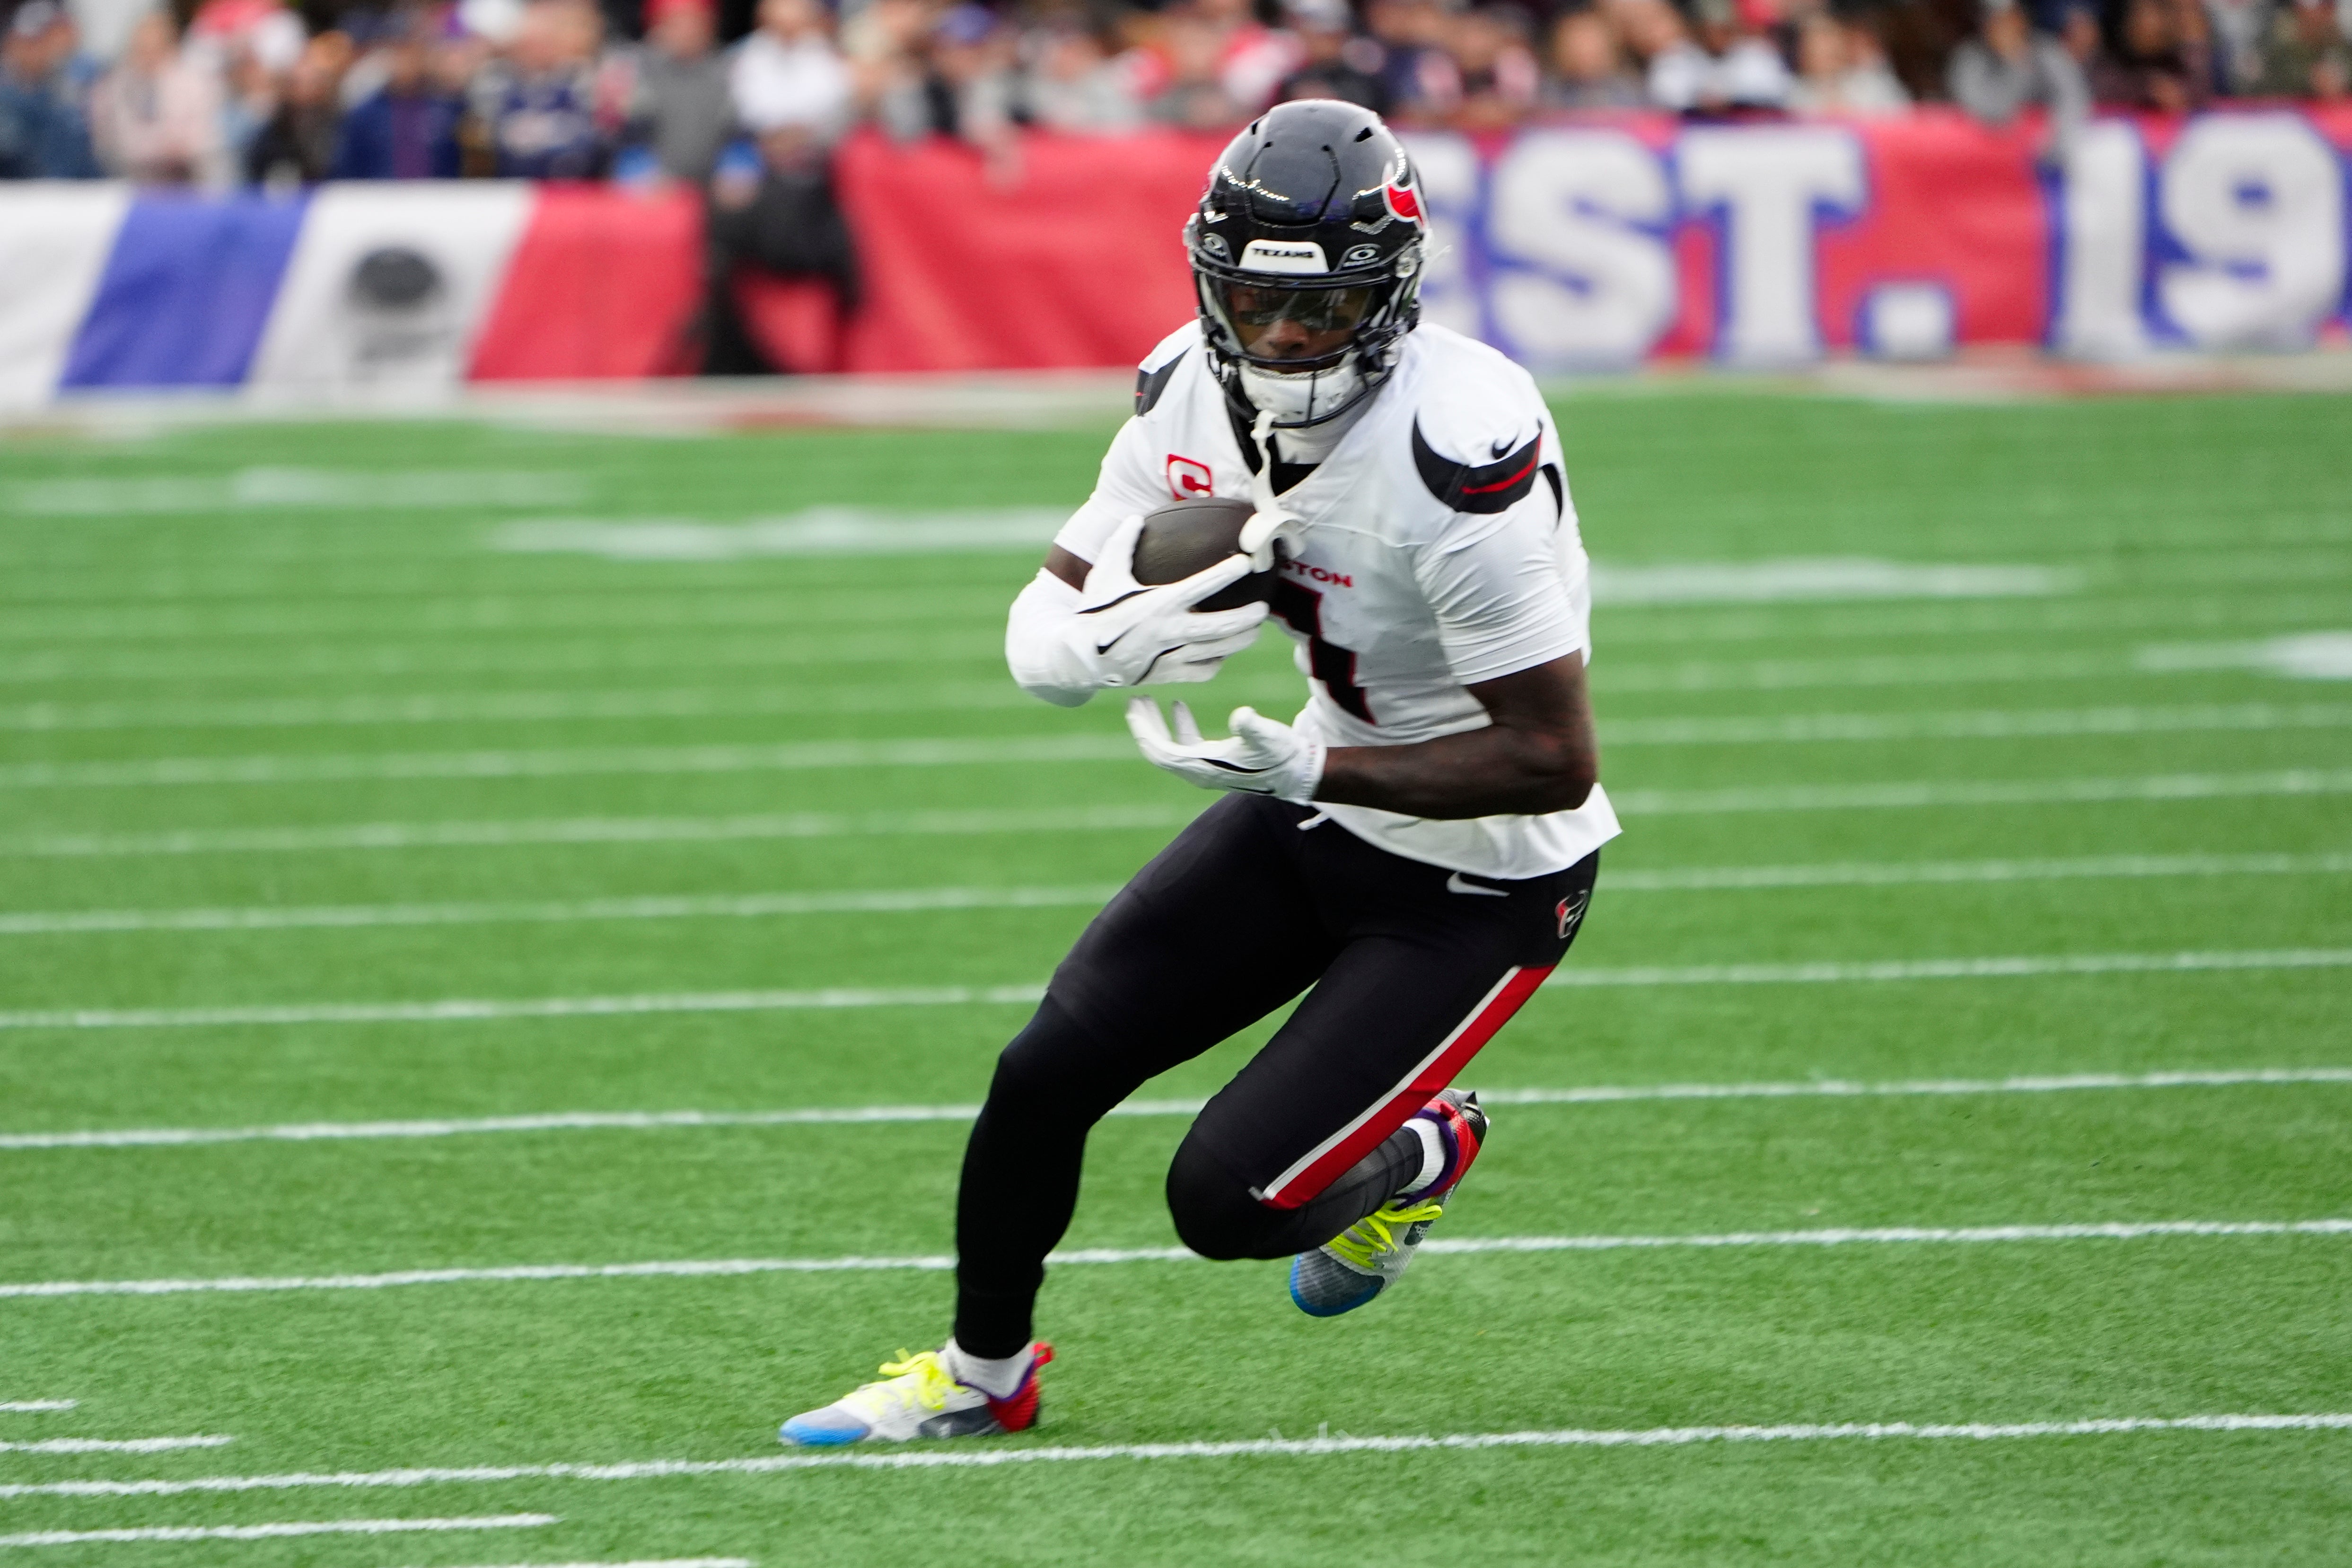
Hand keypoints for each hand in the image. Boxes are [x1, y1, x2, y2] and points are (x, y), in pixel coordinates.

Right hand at [1072, 513, 1268, 687]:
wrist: (1077, 657)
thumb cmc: (1093, 610)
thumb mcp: (1105, 572)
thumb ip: (1122, 543)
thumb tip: (1134, 517)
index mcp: (1160, 603)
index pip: (1202, 586)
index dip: (1226, 573)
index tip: (1247, 562)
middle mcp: (1170, 630)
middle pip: (1222, 626)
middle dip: (1248, 617)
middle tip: (1264, 608)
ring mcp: (1170, 655)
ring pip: (1217, 651)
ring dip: (1239, 641)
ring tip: (1253, 632)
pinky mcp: (1166, 674)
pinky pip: (1200, 671)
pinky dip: (1214, 662)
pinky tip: (1219, 655)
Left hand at [1125, 698, 1325, 803]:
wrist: (1296, 772)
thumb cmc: (1282, 754)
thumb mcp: (1268, 736)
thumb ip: (1252, 726)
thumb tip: (1241, 715)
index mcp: (1204, 768)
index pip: (1162, 753)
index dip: (1145, 732)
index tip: (1133, 709)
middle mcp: (1199, 771)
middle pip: (1159, 751)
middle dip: (1144, 727)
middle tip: (1134, 700)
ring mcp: (1205, 767)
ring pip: (1170, 748)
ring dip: (1157, 726)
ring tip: (1146, 701)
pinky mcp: (1215, 761)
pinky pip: (1186, 745)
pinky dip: (1179, 726)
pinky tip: (1177, 706)